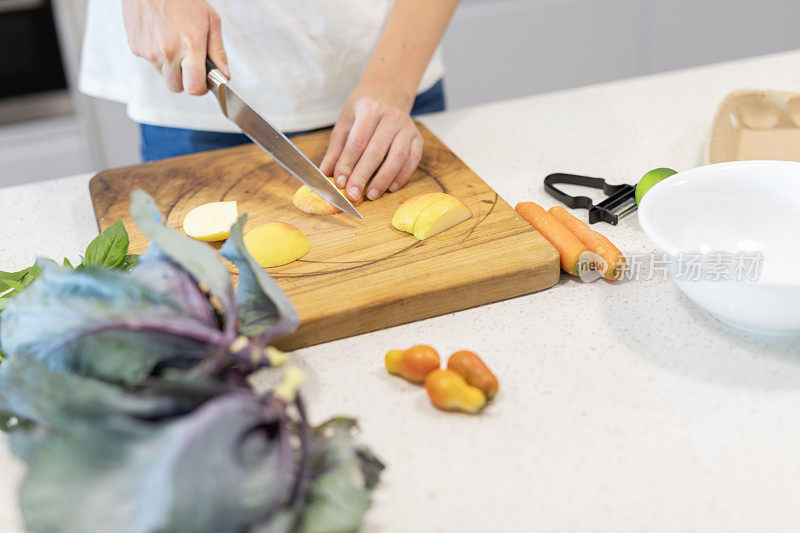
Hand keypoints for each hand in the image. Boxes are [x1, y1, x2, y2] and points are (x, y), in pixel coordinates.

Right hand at [122, 0, 229, 94]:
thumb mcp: (210, 21)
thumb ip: (218, 52)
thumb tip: (224, 75)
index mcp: (189, 46)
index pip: (194, 88)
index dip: (200, 88)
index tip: (203, 81)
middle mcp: (167, 52)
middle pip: (177, 87)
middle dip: (185, 80)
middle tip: (190, 63)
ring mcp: (149, 51)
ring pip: (163, 75)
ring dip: (171, 67)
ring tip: (174, 43)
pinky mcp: (135, 47)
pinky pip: (150, 62)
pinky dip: (157, 55)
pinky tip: (161, 37)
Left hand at [320, 80, 422, 200]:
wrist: (387, 94)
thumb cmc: (362, 112)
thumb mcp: (345, 124)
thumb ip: (335, 150)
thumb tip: (324, 174)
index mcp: (370, 109)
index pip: (357, 142)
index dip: (347, 164)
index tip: (340, 182)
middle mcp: (391, 116)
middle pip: (376, 151)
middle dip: (363, 175)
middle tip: (353, 194)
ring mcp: (407, 127)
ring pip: (398, 157)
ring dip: (384, 179)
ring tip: (371, 195)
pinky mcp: (418, 138)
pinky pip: (413, 160)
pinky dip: (402, 176)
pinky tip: (390, 188)